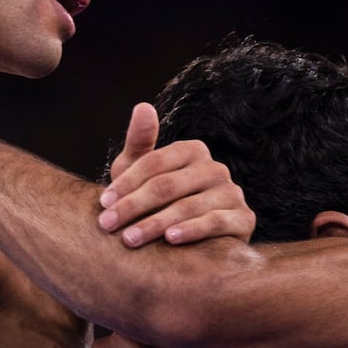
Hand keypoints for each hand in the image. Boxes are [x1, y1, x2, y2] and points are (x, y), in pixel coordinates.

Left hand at [97, 102, 255, 246]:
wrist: (190, 242)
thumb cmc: (156, 202)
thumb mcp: (141, 171)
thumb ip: (140, 141)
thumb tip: (143, 106)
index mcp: (193, 151)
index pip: (154, 163)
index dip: (126, 182)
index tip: (103, 202)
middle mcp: (216, 168)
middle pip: (168, 185)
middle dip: (133, 206)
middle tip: (107, 224)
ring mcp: (232, 193)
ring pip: (188, 206)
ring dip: (155, 223)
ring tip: (129, 238)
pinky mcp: (244, 219)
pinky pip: (215, 223)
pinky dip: (192, 230)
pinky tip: (169, 240)